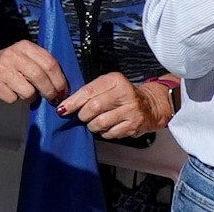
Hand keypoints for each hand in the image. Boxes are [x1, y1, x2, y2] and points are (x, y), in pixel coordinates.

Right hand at [0, 38, 70, 104]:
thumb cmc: (12, 65)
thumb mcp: (27, 57)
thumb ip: (42, 65)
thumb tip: (62, 86)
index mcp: (25, 46)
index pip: (49, 63)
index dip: (60, 80)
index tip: (64, 91)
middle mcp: (14, 55)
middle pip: (40, 77)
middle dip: (51, 92)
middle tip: (53, 99)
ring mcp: (4, 70)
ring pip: (29, 91)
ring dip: (32, 97)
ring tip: (28, 93)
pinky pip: (16, 99)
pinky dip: (18, 99)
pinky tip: (14, 92)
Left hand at [57, 73, 174, 138]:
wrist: (150, 105)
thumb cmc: (124, 95)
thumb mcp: (109, 85)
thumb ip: (91, 91)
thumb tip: (68, 103)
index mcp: (115, 80)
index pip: (89, 91)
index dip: (73, 102)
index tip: (63, 108)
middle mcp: (125, 94)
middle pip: (93, 108)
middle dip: (83, 114)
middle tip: (82, 116)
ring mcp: (130, 111)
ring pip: (100, 122)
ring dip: (92, 125)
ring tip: (94, 121)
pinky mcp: (133, 126)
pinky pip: (109, 133)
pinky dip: (103, 132)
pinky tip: (106, 127)